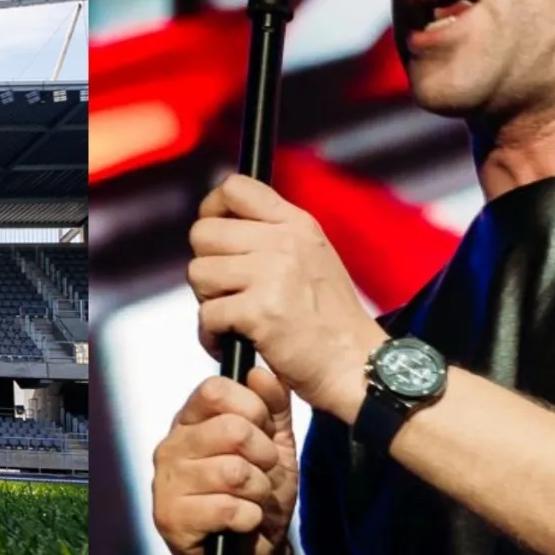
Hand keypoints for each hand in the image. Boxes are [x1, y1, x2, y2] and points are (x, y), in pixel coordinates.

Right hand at [151, 366, 299, 554]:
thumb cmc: (258, 499)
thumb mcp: (274, 447)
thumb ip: (271, 407)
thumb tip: (260, 372)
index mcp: (191, 423)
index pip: (214, 390)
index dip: (252, 408)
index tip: (264, 431)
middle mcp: (171, 448)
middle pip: (230, 429)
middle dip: (263, 455)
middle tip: (263, 474)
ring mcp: (167, 483)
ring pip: (233, 471)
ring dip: (258, 491)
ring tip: (253, 500)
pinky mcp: (170, 519)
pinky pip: (228, 507)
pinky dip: (249, 518)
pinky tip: (243, 523)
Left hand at [188, 174, 386, 420]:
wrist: (356, 366)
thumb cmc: (328, 320)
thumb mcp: (310, 257)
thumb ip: (270, 234)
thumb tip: (215, 216)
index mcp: (297, 223)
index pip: (234, 188)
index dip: (212, 210)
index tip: (217, 239)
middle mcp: (285, 242)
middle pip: (203, 233)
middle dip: (207, 266)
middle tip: (230, 292)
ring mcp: (272, 275)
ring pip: (198, 273)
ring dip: (209, 302)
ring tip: (236, 319)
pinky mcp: (260, 312)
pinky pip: (206, 315)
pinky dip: (212, 336)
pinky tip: (233, 342)